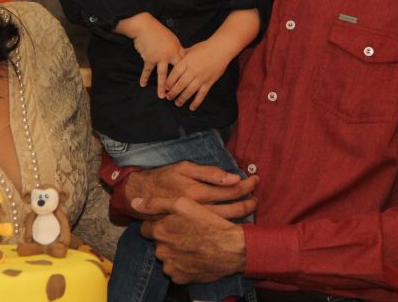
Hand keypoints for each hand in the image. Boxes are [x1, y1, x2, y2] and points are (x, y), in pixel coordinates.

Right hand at [117, 13, 184, 96]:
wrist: (145, 27)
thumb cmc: (158, 31)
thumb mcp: (172, 38)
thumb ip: (176, 49)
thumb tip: (181, 56)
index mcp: (177, 50)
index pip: (184, 63)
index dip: (187, 73)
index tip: (190, 82)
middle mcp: (170, 55)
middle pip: (175, 73)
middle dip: (177, 84)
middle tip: (178, 94)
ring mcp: (160, 58)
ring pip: (162, 75)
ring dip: (161, 87)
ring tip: (162, 96)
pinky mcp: (149, 59)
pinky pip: (147, 70)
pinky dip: (144, 77)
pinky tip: (142, 84)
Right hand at [122, 161, 257, 219]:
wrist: (141, 197)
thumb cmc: (164, 178)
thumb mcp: (184, 168)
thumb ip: (209, 172)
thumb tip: (233, 177)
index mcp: (199, 192)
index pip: (231, 190)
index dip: (246, 185)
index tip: (254, 180)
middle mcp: (199, 210)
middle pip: (233, 208)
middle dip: (249, 202)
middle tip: (257, 196)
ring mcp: (196, 223)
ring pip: (227, 221)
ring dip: (243, 213)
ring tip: (252, 205)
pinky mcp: (191, 230)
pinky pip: (216, 229)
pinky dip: (229, 224)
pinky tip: (236, 219)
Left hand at [135, 196, 246, 283]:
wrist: (231, 248)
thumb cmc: (208, 223)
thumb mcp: (183, 204)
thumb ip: (156, 203)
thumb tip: (134, 203)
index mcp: (159, 232)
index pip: (146, 228)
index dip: (159, 223)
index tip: (173, 222)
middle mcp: (161, 251)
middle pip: (157, 242)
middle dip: (167, 237)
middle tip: (186, 232)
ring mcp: (170, 266)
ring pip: (166, 256)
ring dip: (175, 251)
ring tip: (192, 244)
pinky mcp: (180, 278)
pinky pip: (176, 269)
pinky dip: (182, 263)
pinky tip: (195, 255)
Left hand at [164, 39, 231, 109]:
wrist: (221, 48)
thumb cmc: (204, 47)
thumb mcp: (190, 49)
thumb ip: (181, 56)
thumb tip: (172, 59)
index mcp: (186, 62)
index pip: (174, 74)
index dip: (168, 82)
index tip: (165, 88)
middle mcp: (193, 70)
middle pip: (180, 84)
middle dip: (173, 93)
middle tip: (168, 97)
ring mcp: (201, 77)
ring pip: (189, 91)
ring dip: (182, 99)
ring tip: (177, 103)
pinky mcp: (209, 82)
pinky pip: (201, 94)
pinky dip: (196, 102)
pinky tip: (192, 107)